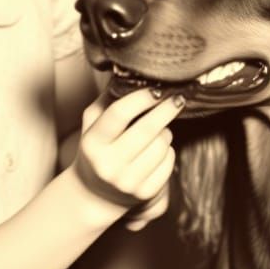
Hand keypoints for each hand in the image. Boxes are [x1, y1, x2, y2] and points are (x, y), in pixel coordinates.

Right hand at [71, 88, 182, 225]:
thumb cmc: (97, 149)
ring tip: (158, 130)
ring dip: (165, 132)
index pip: (119, 114)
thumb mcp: (92, 124)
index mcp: (92, 143)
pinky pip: (169, 162)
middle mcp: (108, 165)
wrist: (96, 195)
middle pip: (147, 129)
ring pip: (162, 145)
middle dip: (166, 110)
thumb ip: (107, 99)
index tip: (157, 89)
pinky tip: (158, 150)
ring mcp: (128, 182)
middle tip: (177, 99)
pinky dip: (168, 152)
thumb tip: (130, 73)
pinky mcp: (145, 193)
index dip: (142, 98)